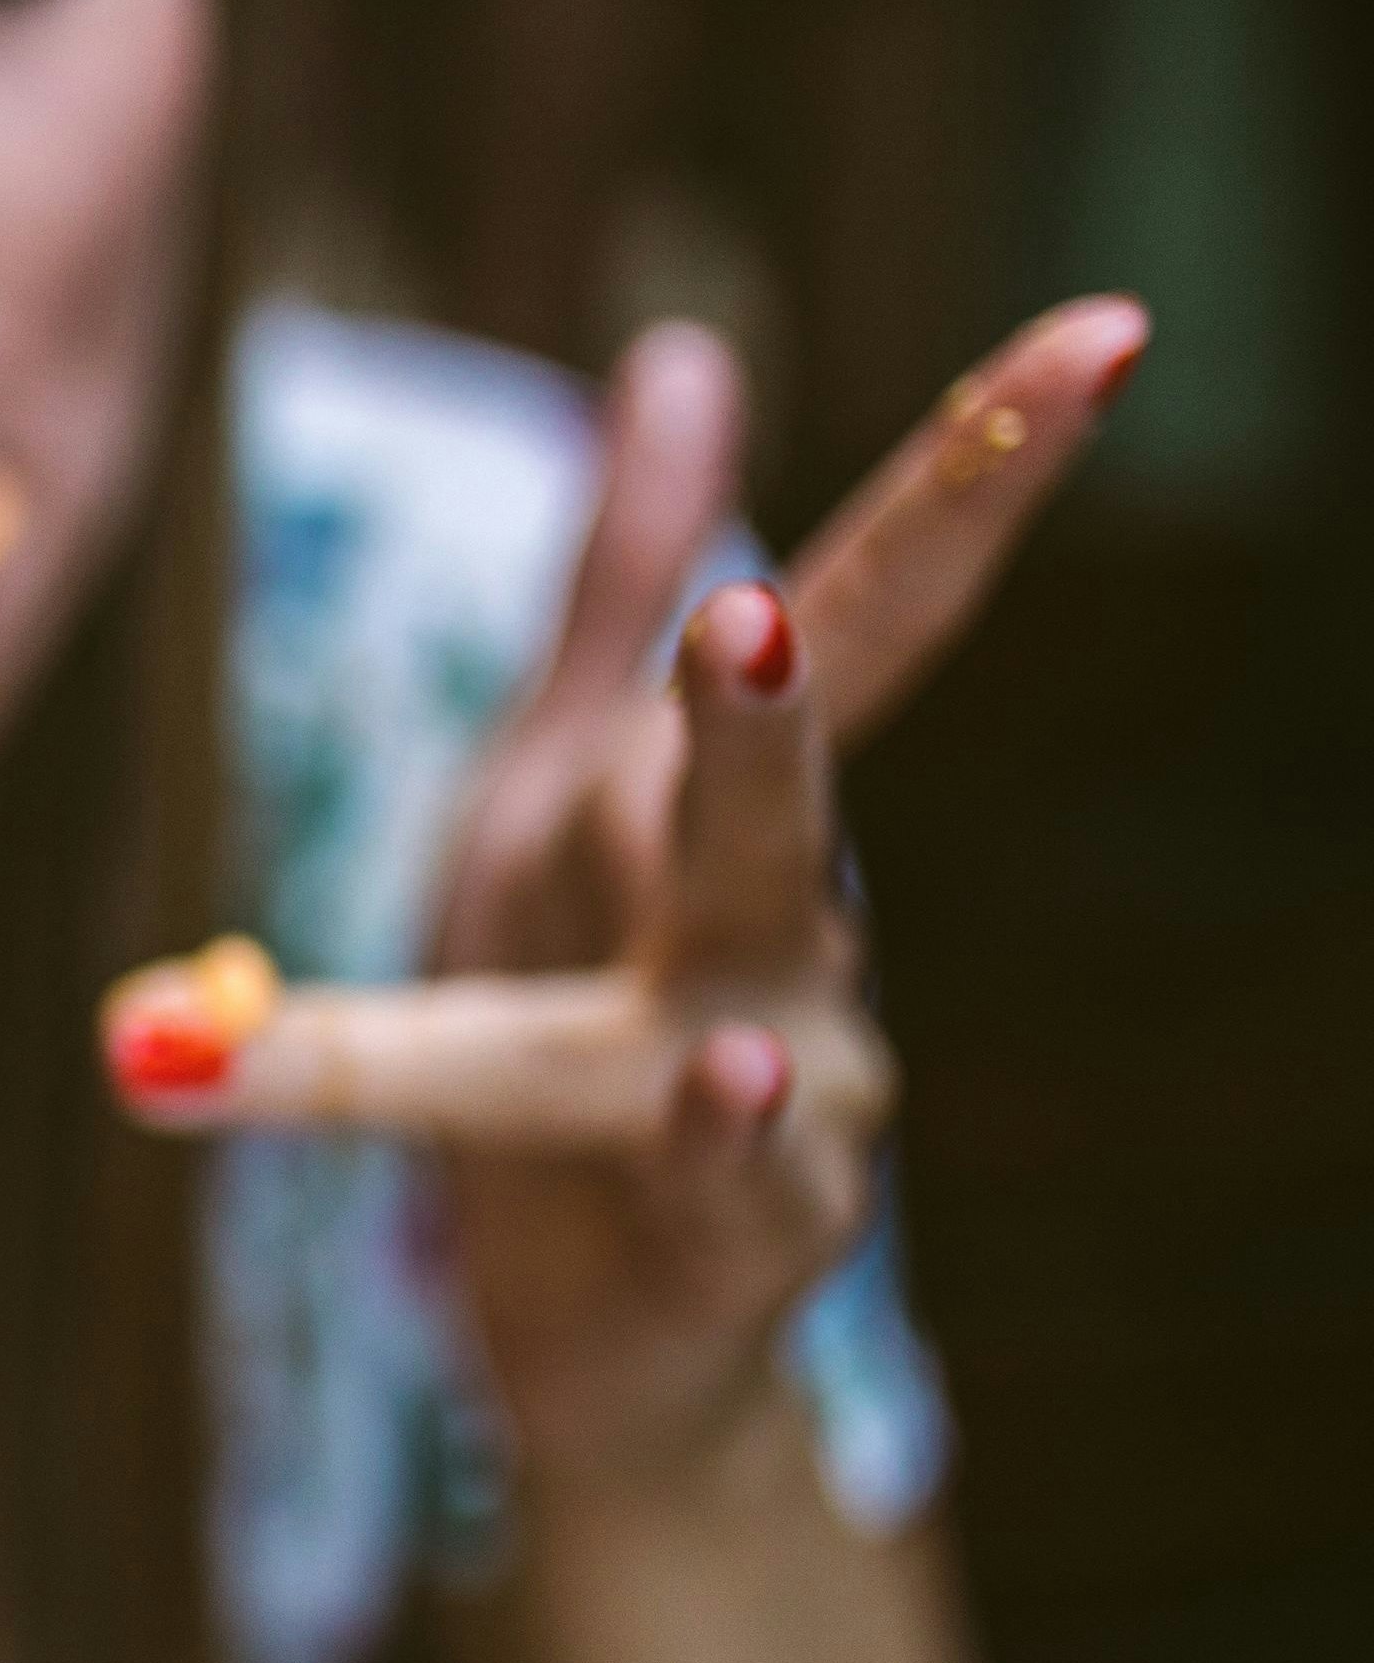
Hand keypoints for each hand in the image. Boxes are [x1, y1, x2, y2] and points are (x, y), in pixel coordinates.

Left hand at [108, 298, 1145, 1488]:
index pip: (860, 620)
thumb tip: (683, 354)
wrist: (589, 1329)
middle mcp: (792, 933)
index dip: (975, 477)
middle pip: (796, 781)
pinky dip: (723, 1130)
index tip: (1108, 333)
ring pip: (760, 970)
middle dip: (805, 672)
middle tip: (761, 596)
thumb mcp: (554, 794)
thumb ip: (612, 585)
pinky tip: (730, 1071)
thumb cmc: (567, 1034)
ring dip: (746, 855)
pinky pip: (733, 1181)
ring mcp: (798, 1087)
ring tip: (737, 741)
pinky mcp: (746, 1238)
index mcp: (720, 813)